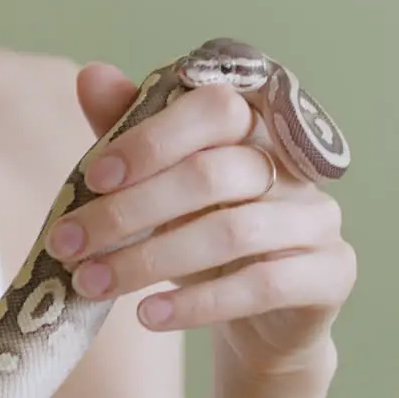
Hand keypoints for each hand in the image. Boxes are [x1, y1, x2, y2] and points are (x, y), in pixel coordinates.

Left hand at [45, 62, 356, 375]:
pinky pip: (261, 285)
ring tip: (92, 284)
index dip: (151, 139)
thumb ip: (131, 135)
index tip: (91, 179)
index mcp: (253, 127)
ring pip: (231, 232)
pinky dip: (196, 304)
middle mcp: (291, 165)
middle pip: (211, 175)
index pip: (214, 108)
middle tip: (68, 244)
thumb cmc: (200, 239)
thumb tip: (91, 75)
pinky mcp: (330, 274)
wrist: (259, 322)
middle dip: (128, 212)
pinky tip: (147, 315)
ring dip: (149, 261)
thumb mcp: (158, 189)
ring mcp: (318, 218)